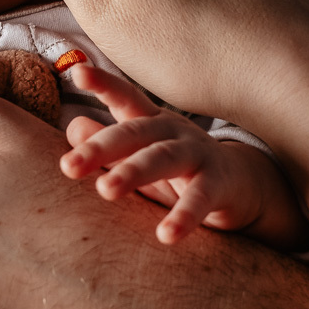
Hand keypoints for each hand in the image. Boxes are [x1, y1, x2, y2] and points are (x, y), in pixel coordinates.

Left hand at [61, 64, 266, 243]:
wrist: (240, 185)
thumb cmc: (179, 169)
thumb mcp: (141, 156)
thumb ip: (109, 146)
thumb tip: (72, 127)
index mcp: (150, 121)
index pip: (124, 98)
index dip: (103, 84)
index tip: (77, 73)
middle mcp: (172, 131)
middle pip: (134, 133)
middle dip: (100, 147)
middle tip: (68, 166)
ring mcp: (198, 154)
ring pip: (162, 159)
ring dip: (133, 172)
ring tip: (106, 190)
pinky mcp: (219, 183)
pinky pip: (199, 198)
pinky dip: (183, 216)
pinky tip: (166, 235)